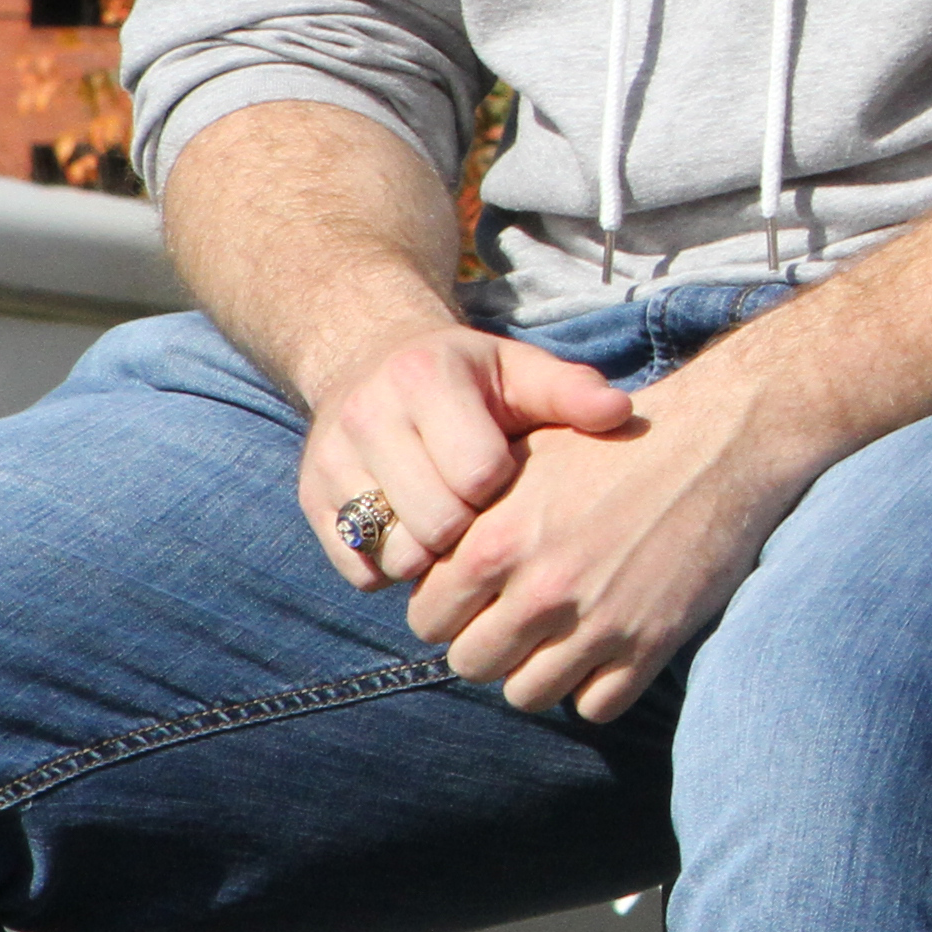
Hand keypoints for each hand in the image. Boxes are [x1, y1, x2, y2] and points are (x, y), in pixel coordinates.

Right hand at [297, 324, 637, 591]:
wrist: (368, 361)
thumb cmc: (468, 377)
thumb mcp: (519, 370)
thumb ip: (570, 391)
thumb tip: (623, 414)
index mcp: (425, 378)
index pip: (477, 473)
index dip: (504, 488)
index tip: (510, 478)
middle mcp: (367, 417)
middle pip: (436, 524)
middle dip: (472, 531)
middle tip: (485, 515)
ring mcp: (330, 463)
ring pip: (395, 554)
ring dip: (434, 558)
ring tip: (454, 527)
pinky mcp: (309, 501)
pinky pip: (359, 570)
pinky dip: (393, 568)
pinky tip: (416, 535)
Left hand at [397, 343, 844, 720]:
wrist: (723, 440)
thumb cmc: (620, 442)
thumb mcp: (530, 459)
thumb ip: (472, 515)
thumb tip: (429, 563)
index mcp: (496, 541)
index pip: (427, 619)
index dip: (451, 608)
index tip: (482, 594)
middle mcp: (539, 589)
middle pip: (472, 664)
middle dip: (493, 643)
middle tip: (526, 615)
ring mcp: (596, 622)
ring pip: (527, 694)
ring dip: (542, 670)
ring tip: (566, 634)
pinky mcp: (650, 643)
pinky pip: (595, 706)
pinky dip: (599, 685)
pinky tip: (612, 646)